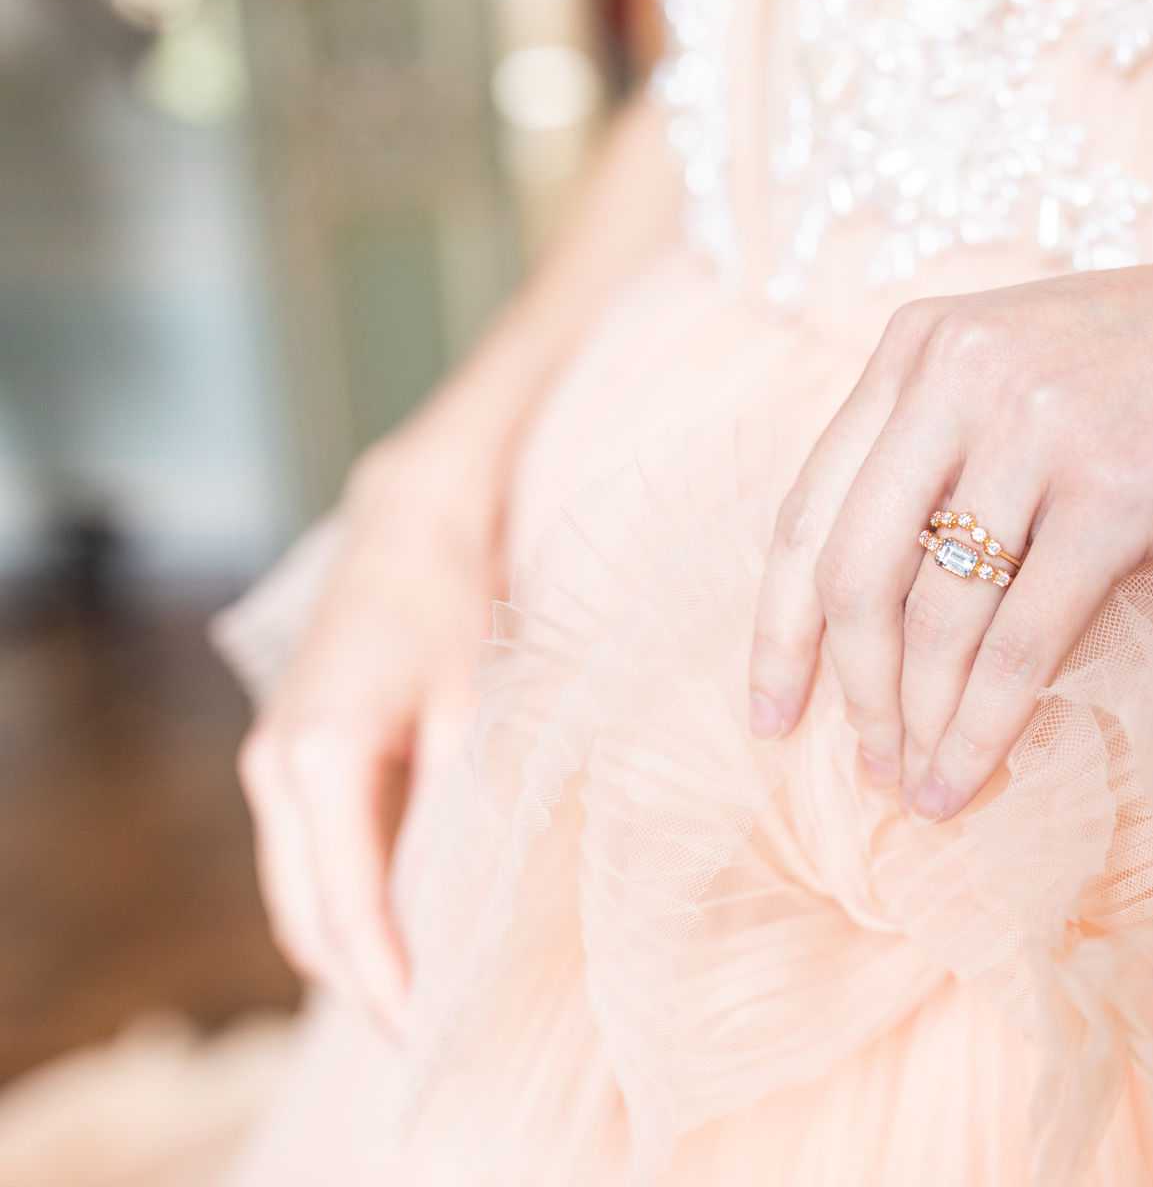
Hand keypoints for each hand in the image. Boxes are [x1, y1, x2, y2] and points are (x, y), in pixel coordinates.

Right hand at [237, 437, 499, 1029]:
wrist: (410, 525)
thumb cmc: (452, 604)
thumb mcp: (477, 706)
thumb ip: (466, 804)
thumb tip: (475, 899)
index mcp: (321, 759)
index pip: (348, 906)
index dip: (386, 978)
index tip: (425, 1031)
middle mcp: (278, 769)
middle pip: (306, 917)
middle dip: (362, 982)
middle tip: (429, 1032)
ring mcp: (271, 764)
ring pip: (297, 894)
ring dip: (346, 950)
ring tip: (418, 995)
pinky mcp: (285, 757)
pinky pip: (304, 858)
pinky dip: (340, 903)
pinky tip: (396, 926)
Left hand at [748, 205, 1152, 819]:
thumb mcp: (1045, 369)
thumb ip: (958, 444)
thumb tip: (892, 603)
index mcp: (925, 344)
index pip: (808, 508)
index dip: (778, 625)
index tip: (773, 707)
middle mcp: (960, 372)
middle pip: (850, 571)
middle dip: (844, 689)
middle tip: (858, 765)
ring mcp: (1038, 426)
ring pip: (935, 616)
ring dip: (917, 722)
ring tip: (920, 787)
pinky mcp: (1118, 488)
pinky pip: (1022, 641)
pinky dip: (985, 727)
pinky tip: (969, 777)